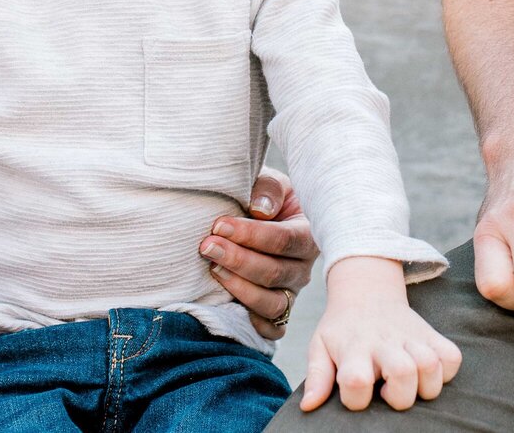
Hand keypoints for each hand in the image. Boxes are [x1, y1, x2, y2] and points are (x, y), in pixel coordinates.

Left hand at [200, 168, 318, 338]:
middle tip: (207, 245)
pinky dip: (254, 323)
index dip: (251, 234)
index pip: (283, 240)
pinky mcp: (278, 313)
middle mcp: (303, 268)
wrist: (260, 218)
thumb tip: (261, 209)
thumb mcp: (270, 184)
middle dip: (237, 259)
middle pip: (274, 273)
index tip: (219, 225)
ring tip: (212, 268)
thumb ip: (268, 189)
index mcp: (307, 234)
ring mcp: (291, 293)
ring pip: (271, 303)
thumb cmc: (264, 199)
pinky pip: (272, 328)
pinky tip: (231, 307)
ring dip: (239, 288)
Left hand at [300, 257, 461, 411]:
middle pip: (403, 373)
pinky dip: (446, 371)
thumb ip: (317, 377)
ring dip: (424, 384)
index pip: (356, 381)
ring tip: (408, 382)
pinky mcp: (432, 334)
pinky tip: (426, 372)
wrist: (366, 292)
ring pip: (431, 366)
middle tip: (387, 390)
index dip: (356, 398)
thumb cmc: (342, 328)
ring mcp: (411, 337)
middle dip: (399, 395)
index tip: (354, 394)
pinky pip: (452, 357)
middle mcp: (384, 341)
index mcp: (354, 347)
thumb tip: (309, 407)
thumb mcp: (320, 347)